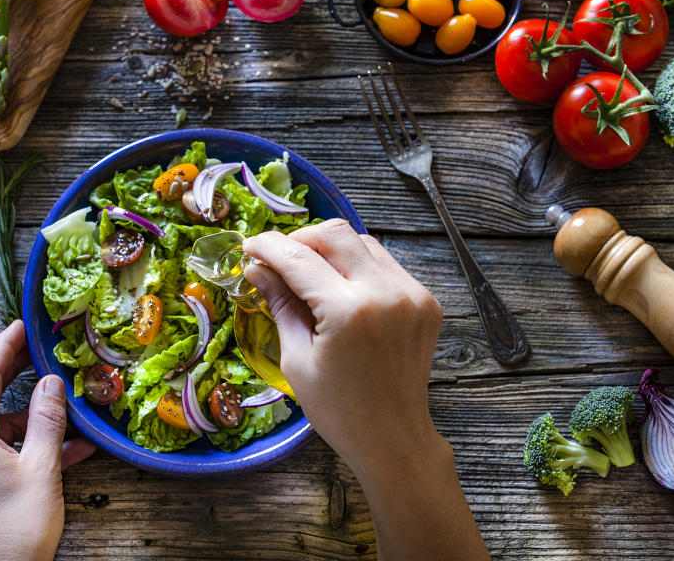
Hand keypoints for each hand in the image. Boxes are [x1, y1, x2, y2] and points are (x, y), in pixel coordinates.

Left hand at [0, 320, 95, 560]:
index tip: (21, 326)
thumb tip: (52, 381)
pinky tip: (68, 445)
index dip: (5, 349)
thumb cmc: (21, 526)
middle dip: (11, 373)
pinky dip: (27, 441)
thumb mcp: (42, 467)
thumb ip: (48, 419)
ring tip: (64, 404)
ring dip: (28, 413)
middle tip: (37, 352)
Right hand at [243, 218, 442, 463]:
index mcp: (349, 311)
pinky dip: (357, 266)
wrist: (393, 439)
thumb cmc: (339, 410)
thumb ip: (280, 305)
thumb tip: (256, 269)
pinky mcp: (425, 300)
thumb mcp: (297, 359)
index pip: (299, 257)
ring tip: (307, 274)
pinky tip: (340, 289)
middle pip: (335, 233)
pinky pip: (385, 264)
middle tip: (278, 260)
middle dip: (300, 239)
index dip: (267, 247)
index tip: (249, 248)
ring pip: (362, 242)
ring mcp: (411, 294)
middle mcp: (386, 293)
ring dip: (330, 249)